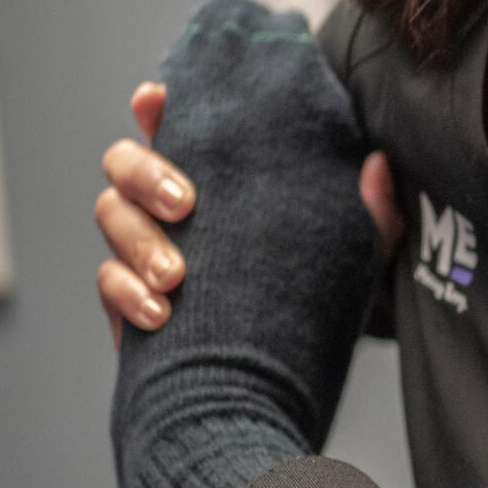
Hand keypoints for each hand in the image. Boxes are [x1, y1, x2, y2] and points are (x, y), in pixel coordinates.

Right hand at [96, 82, 405, 349]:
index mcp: (216, 179)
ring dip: (139, 241)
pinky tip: (160, 314)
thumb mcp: (350, 257)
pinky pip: (107, 283)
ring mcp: (142, 250)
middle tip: (185, 205)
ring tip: (176, 275)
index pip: (176, 125)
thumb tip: (380, 165)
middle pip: (125, 161)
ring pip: (112, 216)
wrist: (272, 389)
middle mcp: (168, 206)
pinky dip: (125, 294)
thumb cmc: (307, 306)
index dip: (156, 105)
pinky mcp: (128, 301)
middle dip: (146, 173)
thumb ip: (370, 213)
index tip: (156, 99)